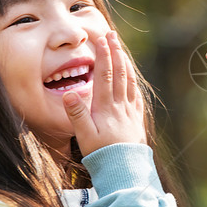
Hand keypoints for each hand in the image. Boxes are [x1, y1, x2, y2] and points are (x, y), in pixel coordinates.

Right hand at [63, 31, 146, 153]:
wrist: (125, 171)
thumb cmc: (102, 155)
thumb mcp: (85, 136)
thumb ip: (77, 114)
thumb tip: (69, 92)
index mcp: (107, 108)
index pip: (106, 76)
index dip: (104, 56)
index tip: (102, 40)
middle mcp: (121, 106)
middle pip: (120, 73)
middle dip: (116, 52)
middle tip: (112, 35)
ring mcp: (131, 112)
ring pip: (130, 81)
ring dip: (125, 63)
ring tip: (121, 49)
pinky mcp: (137, 119)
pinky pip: (136, 94)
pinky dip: (134, 81)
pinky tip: (132, 76)